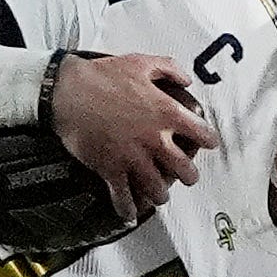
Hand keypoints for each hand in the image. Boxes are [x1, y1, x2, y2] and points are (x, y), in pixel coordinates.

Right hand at [49, 52, 218, 222]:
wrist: (67, 91)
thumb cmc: (101, 76)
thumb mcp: (141, 62)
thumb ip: (169, 68)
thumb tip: (185, 79)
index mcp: (166, 112)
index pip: (202, 133)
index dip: (209, 140)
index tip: (209, 143)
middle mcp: (154, 139)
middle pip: (185, 170)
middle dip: (188, 175)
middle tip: (186, 176)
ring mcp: (133, 157)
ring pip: (158, 189)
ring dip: (160, 194)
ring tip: (160, 195)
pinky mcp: (111, 168)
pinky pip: (123, 196)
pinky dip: (127, 208)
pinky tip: (130, 213)